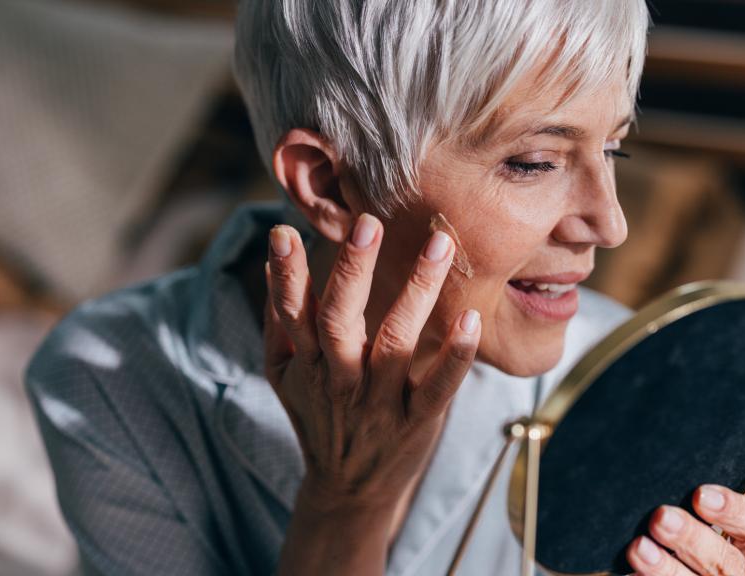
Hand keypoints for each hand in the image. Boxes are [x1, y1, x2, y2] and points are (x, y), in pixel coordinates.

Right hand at [263, 213, 480, 513]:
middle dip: (352, 271)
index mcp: (306, 364)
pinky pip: (438, 387)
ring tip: (439, 245)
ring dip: (417, 292)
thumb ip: (280, 320)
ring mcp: (379, 402)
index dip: (286, 275)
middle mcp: (339, 380)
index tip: (284, 231)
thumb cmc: (319, 417)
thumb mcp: (284, 374)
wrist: (349, 490)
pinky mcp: (417, 421)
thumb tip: (273, 260)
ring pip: (395, 342)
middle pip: (339, 321)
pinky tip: (471, 318)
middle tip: (368, 223)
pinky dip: (455, 355)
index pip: (291, 313)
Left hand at [627, 484, 744, 575]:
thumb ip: (705, 509)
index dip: (733, 511)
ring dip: (666, 567)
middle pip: (726, 560)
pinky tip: (633, 573)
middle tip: (661, 517)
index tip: (701, 494)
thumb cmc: (710, 548)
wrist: (702, 570)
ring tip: (639, 548)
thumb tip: (668, 481)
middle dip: (692, 538)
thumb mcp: (724, 529)